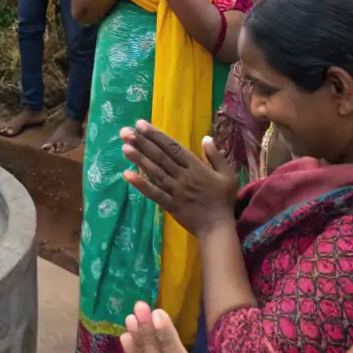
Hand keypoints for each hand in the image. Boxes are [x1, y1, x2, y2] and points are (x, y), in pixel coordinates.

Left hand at [121, 123, 238, 236]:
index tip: (141, 125)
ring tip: (124, 147)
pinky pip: (153, 193)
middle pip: (160, 156)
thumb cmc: (224, 200)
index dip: (156, 135)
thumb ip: (216, 156)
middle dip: (142, 143)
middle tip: (125, 132)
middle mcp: (183, 176)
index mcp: (196, 166)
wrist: (218, 228)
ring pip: (155, 172)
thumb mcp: (228, 175)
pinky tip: (127, 175)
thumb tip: (206, 138)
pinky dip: (140, 184)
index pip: (173, 147)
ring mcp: (175, 190)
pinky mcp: (169, 204)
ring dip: (139, 159)